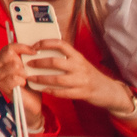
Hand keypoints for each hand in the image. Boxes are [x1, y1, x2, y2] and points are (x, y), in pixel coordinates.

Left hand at [16, 42, 134, 112]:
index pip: (60, 44)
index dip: (45, 43)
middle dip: (38, 62)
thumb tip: (43, 51)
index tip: (33, 46)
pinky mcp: (82, 93)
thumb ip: (66, 58)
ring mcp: (81, 80)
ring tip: (30, 77)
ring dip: (41, 78)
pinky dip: (51, 91)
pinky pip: (63, 92)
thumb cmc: (89, 75)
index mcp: (77, 56)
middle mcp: (79, 66)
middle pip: (55, 62)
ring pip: (57, 79)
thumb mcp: (80, 62)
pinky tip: (42, 89)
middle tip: (28, 63)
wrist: (109, 90)